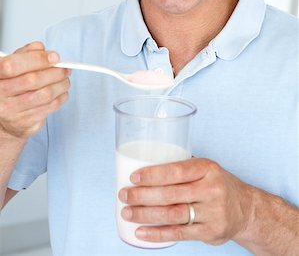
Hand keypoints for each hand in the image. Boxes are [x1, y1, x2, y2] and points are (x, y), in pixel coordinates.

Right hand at [0, 41, 69, 138]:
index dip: (37, 59)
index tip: (54, 57)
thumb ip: (24, 54)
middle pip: (32, 80)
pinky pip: (49, 108)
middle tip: (65, 68)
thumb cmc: (9, 88)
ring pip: (44, 95)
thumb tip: (40, 48)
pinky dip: (60, 98)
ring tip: (65, 79)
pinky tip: (62, 92)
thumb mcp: (11, 67)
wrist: (3, 118)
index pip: (13, 66)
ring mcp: (10, 112)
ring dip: (61, 85)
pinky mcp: (24, 124)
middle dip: (55, 72)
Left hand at [118, 157, 253, 245]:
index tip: (134, 177)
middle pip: (171, 194)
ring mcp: (212, 213)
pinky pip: (179, 233)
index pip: (177, 170)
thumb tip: (144, 168)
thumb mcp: (205, 169)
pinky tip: (141, 231)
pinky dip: (157, 233)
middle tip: (124, 195)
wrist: (246, 208)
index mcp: (208, 169)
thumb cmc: (216, 184)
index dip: (153, 174)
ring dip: (146, 214)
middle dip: (143, 195)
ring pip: (173, 214)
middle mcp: (211, 190)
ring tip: (127, 212)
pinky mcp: (210, 232)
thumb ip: (181, 168)